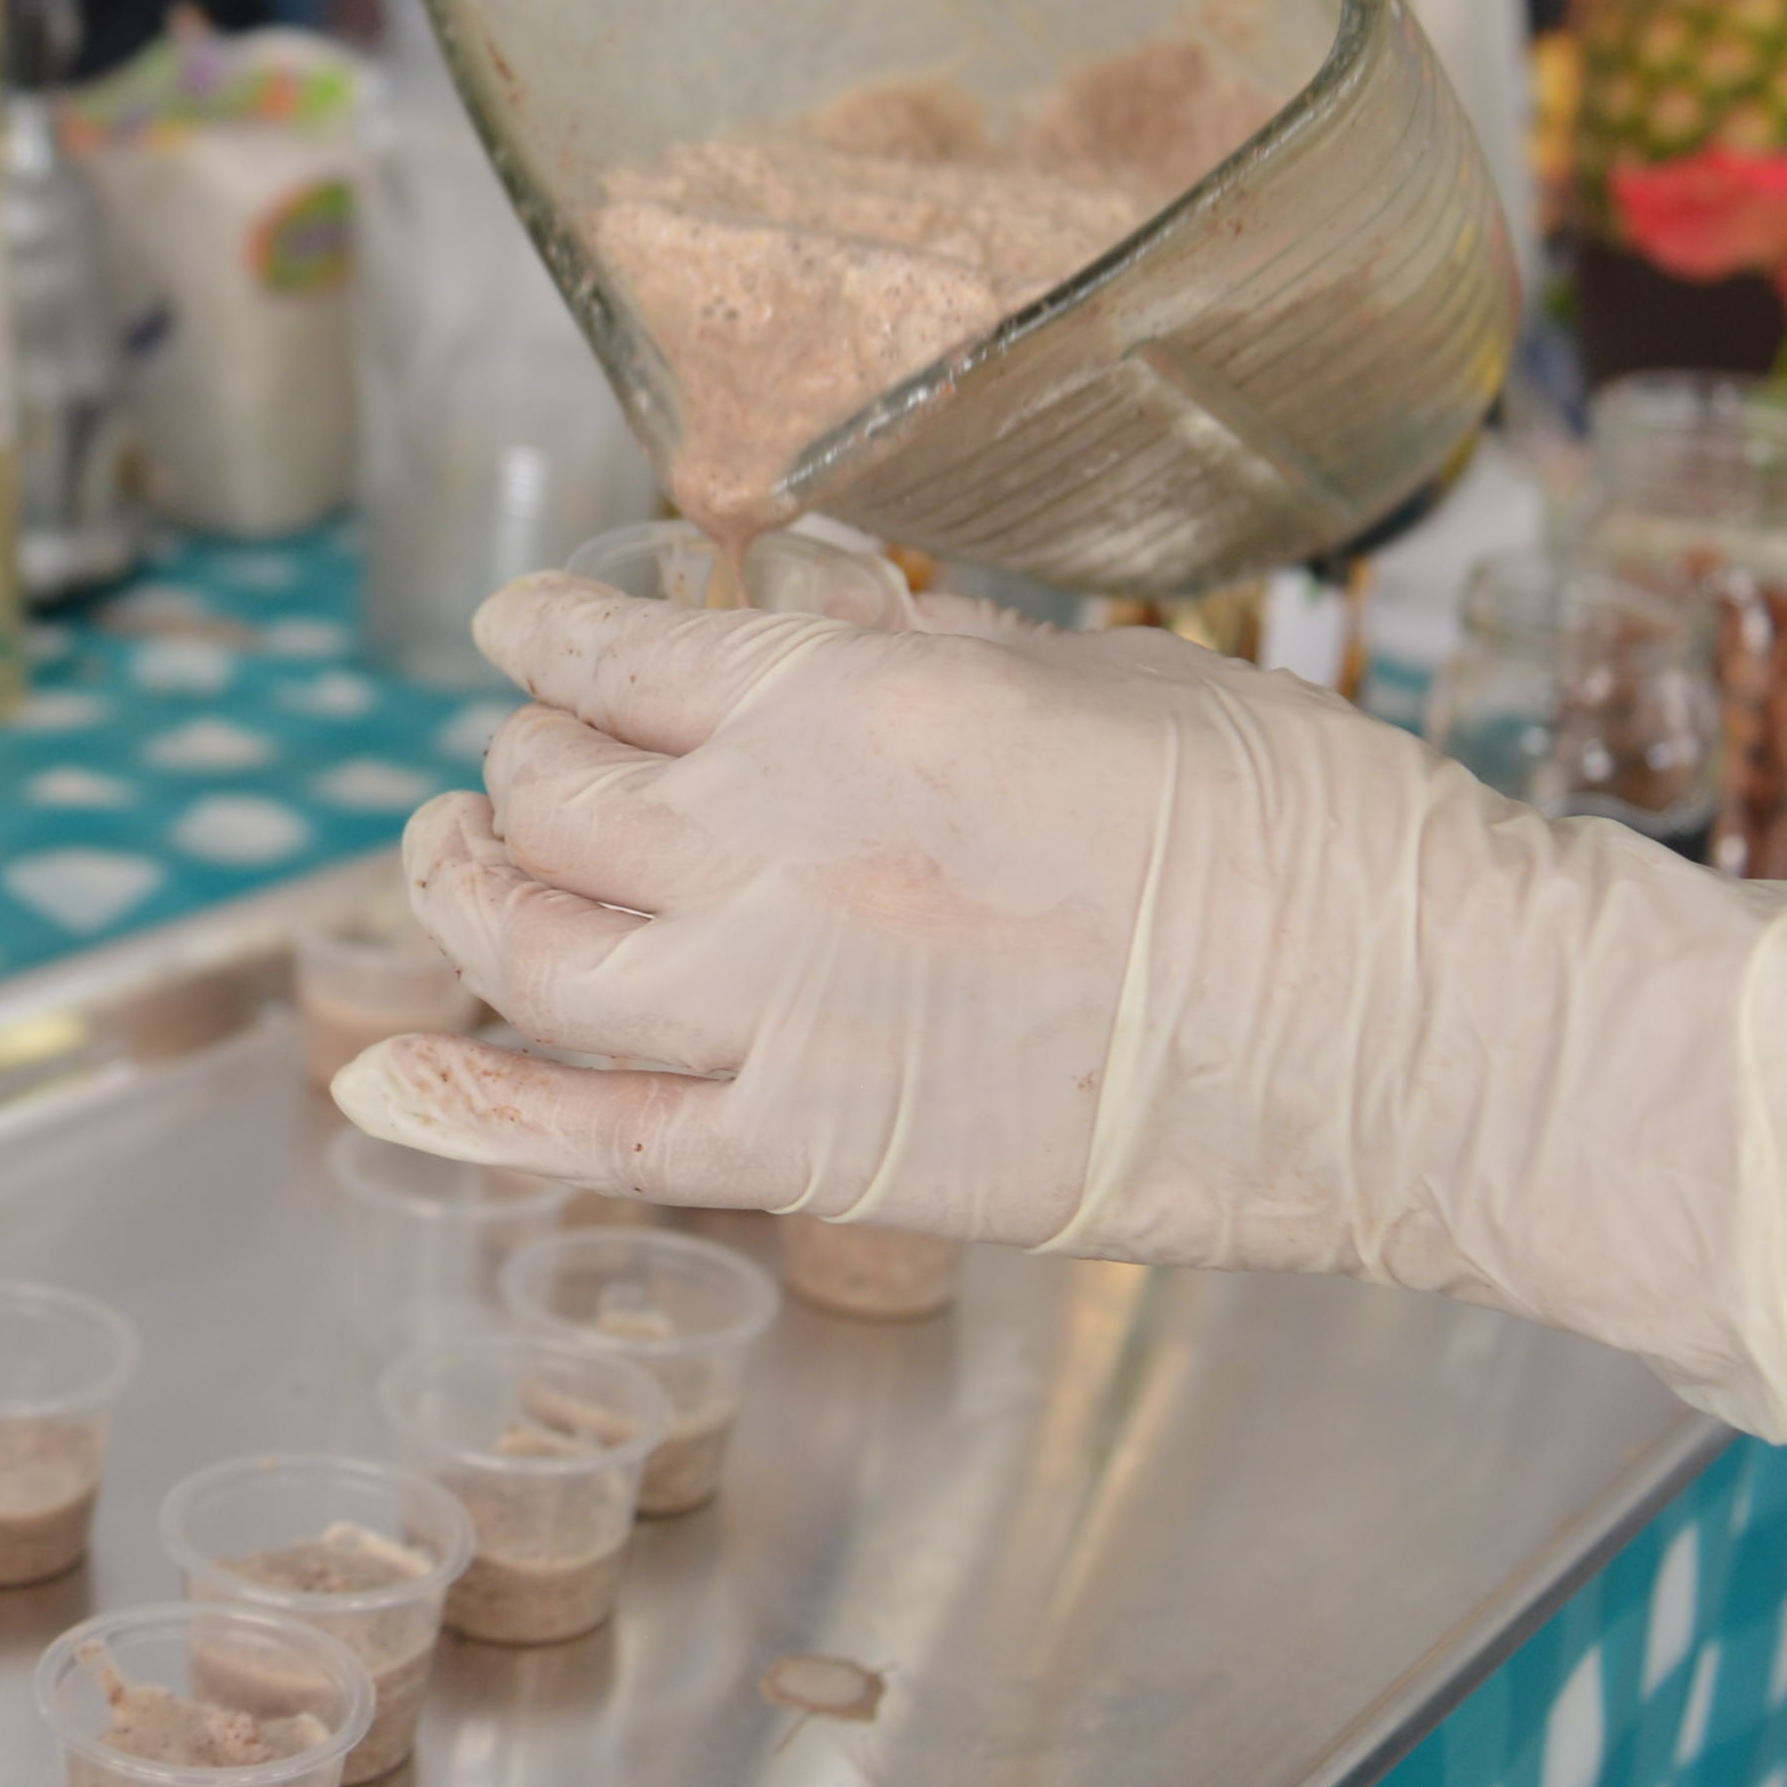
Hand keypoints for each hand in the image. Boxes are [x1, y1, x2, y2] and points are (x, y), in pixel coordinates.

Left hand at [331, 571, 1786, 1449]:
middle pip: (563, 796)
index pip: (632, 650)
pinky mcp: (817, 1156)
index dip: (555, 635)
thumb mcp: (1098, 674)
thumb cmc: (1305, 831)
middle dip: (520, 765)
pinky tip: (375, 1086)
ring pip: (538, 949)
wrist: (1411, 1028)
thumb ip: (922, 661)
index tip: (526, 630)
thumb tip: (815, 635)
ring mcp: (785, 1011)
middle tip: (515, 762)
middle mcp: (787, 847)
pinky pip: (590, 1138)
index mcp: (862, 702)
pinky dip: (464, 1113)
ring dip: (465, 896)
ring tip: (442, 863)